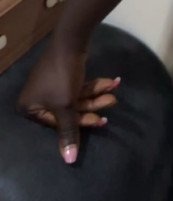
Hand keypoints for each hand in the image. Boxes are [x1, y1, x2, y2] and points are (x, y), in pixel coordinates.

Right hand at [15, 36, 120, 163]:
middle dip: (93, 106)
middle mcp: (37, 98)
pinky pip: (79, 88)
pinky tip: (111, 83)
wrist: (70, 40)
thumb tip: (69, 161)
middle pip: (69, 111)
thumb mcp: (65, 106)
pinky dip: (94, 86)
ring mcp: (50, 87)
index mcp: (30, 107)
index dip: (80, 123)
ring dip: (97, 95)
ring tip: (114, 92)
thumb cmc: (62, 75)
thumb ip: (69, 132)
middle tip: (112, 103)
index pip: (57, 124)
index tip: (101, 121)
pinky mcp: (63, 77)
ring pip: (77, 98)